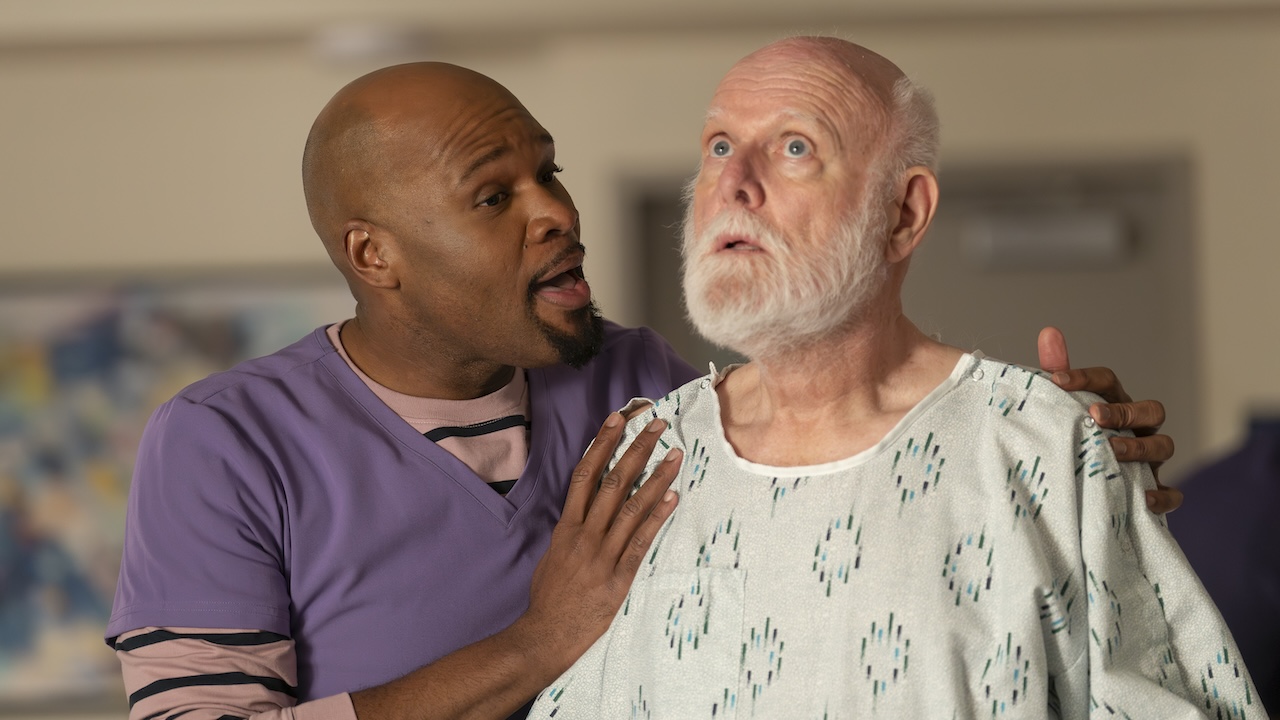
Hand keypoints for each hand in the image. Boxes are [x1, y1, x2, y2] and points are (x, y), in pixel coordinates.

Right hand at [519, 412, 681, 670]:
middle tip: (657, 425)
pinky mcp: (618, 576)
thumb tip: (585, 511)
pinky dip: (657, 516)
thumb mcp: (554, 554)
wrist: (546, 633)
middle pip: (613, 481)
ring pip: (632, 506)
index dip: (602, 444)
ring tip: (676, 454)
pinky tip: (672, 497)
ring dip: (656, 477)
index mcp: (567, 526)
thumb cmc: (550, 596)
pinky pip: (641, 540)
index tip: (618, 419)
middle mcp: (585, 533)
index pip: (586, 474)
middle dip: (637, 449)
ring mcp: (602, 554)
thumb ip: (572, 530)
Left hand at [1037, 327, 1181, 513]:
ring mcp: (1148, 460)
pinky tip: (1142, 498)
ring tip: (1111, 450)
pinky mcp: (1152, 491)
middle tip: (1095, 417)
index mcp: (1112, 403)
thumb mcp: (1057, 408)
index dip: (1085, 378)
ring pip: (1164, 445)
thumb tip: (1048, 331)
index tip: (1056, 380)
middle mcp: (1136, 428)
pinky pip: (1171, 493)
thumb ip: (1054, 372)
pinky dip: (1162, 495)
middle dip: (1125, 412)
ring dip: (1141, 447)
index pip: (1108, 381)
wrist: (1073, 490)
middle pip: (1150, 410)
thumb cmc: (1069, 439)